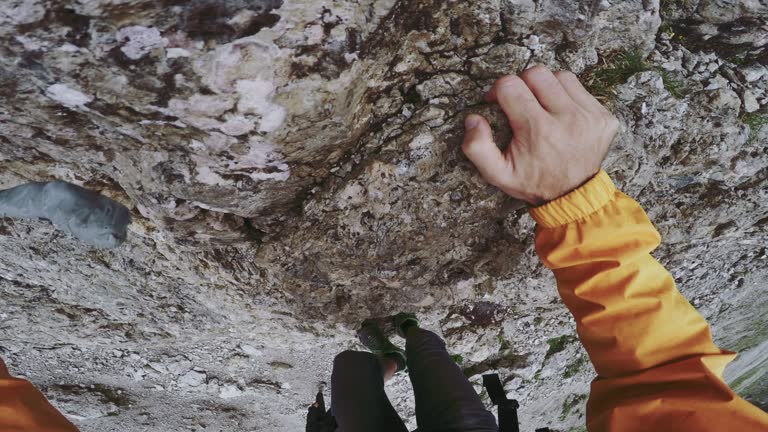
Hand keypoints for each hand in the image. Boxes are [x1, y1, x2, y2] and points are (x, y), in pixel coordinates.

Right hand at [462, 65, 618, 205]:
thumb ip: (477, 147)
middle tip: (519, 103)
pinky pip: (580, 89)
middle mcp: (567, 119)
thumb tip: (473, 119)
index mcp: (538, 130)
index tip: (497, 102)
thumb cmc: (532, 182)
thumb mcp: (497, 174)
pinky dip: (566, 96)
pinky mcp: (604, 117)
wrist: (573, 198)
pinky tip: (560, 114)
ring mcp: (590, 116)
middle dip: (522, 84)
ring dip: (545, 87)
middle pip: (536, 74)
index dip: (497, 90)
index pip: (510, 85)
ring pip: (560, 77)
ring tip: (541, 107)